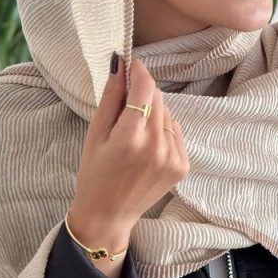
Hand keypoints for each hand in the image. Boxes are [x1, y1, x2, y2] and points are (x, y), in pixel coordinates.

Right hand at [67, 54, 189, 245]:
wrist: (109, 214)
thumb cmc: (95, 174)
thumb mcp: (95, 134)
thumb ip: (110, 97)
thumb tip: (120, 63)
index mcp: (130, 138)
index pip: (145, 87)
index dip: (138, 71)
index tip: (131, 64)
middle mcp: (156, 147)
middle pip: (157, 98)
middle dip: (142, 93)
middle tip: (124, 107)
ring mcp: (173, 157)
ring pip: (168, 113)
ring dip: (153, 113)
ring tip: (134, 132)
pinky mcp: (182, 165)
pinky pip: (176, 131)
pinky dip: (163, 131)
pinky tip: (147, 145)